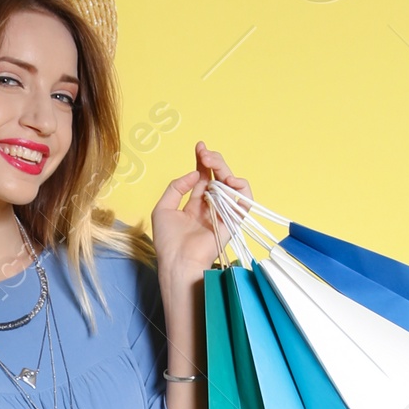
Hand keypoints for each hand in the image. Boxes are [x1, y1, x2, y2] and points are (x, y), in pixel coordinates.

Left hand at [150, 141, 250, 295]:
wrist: (178, 262)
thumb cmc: (168, 241)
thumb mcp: (163, 208)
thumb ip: (176, 187)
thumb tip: (194, 174)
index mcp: (195, 205)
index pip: (203, 177)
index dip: (202, 161)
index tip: (199, 147)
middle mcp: (210, 206)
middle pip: (218, 176)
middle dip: (212, 161)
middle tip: (203, 153)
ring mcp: (222, 212)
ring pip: (231, 183)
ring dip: (224, 168)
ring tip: (212, 162)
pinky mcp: (233, 220)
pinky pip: (245, 200)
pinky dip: (241, 187)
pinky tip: (228, 179)